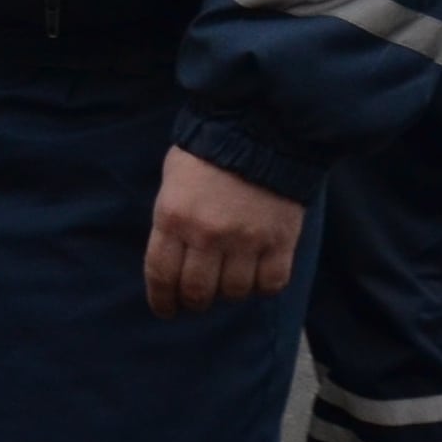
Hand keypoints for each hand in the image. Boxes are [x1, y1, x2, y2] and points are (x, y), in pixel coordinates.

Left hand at [142, 146, 307, 317]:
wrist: (260, 130)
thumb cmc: (208, 154)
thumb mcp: (172, 183)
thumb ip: (170, 221)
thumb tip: (171, 259)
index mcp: (173, 218)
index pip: (161, 275)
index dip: (162, 300)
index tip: (166, 310)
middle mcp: (207, 234)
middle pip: (197, 291)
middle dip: (194, 301)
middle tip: (197, 300)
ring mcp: (246, 239)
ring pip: (233, 291)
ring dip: (228, 293)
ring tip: (228, 281)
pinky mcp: (280, 240)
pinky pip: (271, 283)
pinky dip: (262, 287)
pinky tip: (257, 277)